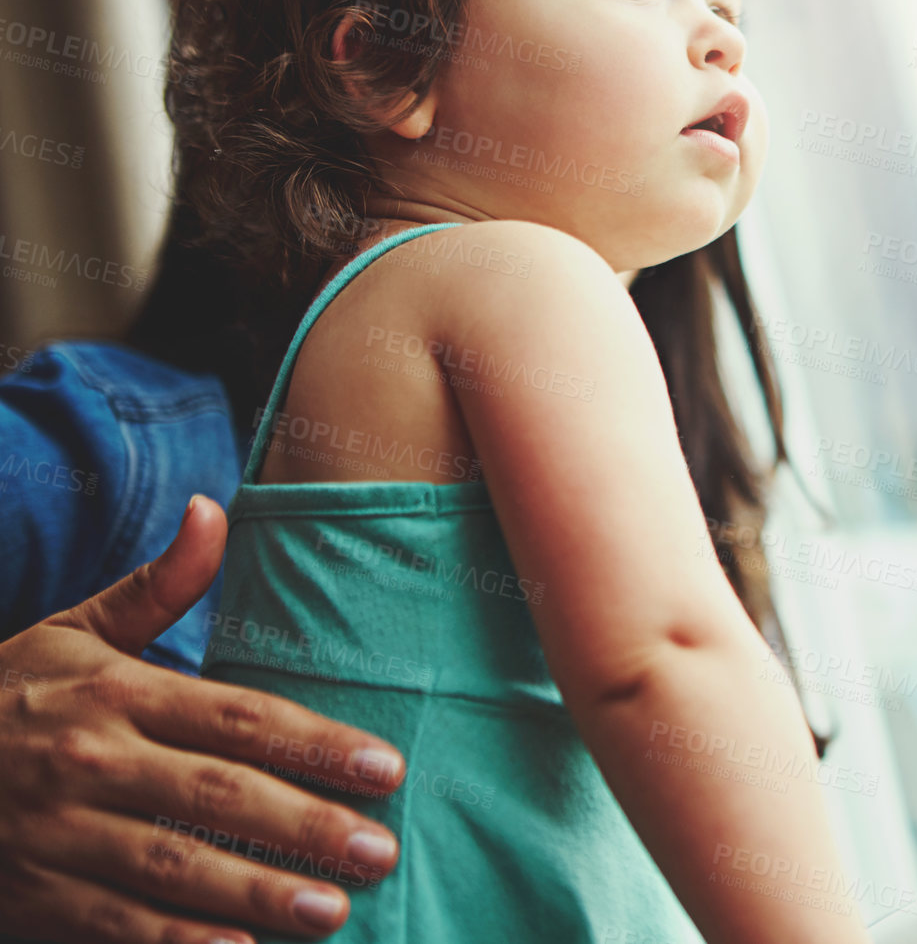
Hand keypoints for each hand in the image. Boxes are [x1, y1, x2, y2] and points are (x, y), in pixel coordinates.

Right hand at [0, 495, 406, 942]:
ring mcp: (59, 831)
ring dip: (254, 891)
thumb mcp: (72, 632)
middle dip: (306, 824)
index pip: (238, 718)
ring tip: (332, 911)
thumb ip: (158, 583)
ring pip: (172, 865)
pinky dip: (175, 942)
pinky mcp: (36, 893)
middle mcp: (92, 759)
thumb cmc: (8, 696)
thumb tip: (214, 508)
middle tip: (382, 851)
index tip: (386, 768)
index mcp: (116, 691)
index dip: (315, 743)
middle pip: (218, 794)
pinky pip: (115, 924)